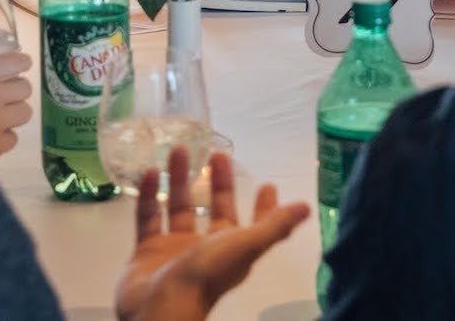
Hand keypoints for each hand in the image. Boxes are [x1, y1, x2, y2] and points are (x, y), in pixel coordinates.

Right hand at [0, 51, 32, 162]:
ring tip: (1, 116)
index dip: (20, 63)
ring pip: (25, 113)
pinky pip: (14, 138)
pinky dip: (6, 137)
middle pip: (25, 88)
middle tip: (4, 94)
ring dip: (15, 112)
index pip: (15, 62)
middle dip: (17, 90)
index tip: (19, 66)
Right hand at [117, 149, 309, 320]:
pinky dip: (150, 196)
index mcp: (234, 249)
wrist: (159, 306)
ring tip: (178, 149)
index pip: (254, 224)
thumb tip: (307, 207)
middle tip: (218, 153)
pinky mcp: (146, 251)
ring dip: (179, 180)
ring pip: (179, 209)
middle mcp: (206, 249)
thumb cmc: (207, 274)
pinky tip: (150, 172)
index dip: (263, 207)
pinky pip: (148, 218)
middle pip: (215, 210)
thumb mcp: (246, 245)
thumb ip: (274, 225)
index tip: (268, 184)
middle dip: (218, 183)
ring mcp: (175, 250)